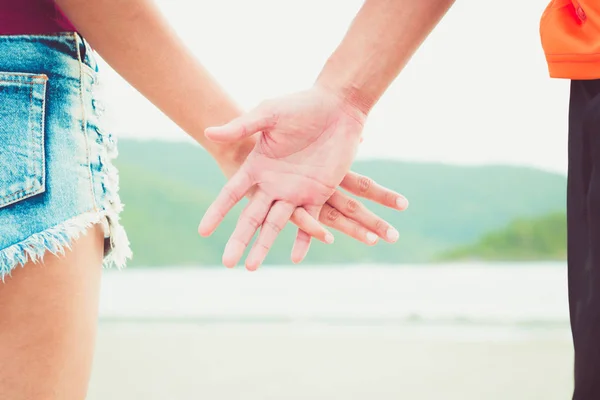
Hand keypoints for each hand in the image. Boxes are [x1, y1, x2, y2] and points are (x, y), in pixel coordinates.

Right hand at [200, 86, 402, 269]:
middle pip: (251, 217)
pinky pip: (310, 221)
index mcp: (258, 166)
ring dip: (264, 245)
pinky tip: (295, 258)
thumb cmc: (301, 106)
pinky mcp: (318, 194)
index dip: (218, 212)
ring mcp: (295, 191)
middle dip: (239, 240)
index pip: (232, 194)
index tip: (203, 231)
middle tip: (227, 263)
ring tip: (251, 268)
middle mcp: (273, 183)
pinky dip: (305, 239)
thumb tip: (208, 132)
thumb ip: (241, 127)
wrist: (338, 107)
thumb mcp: (269, 114)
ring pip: (277, 225)